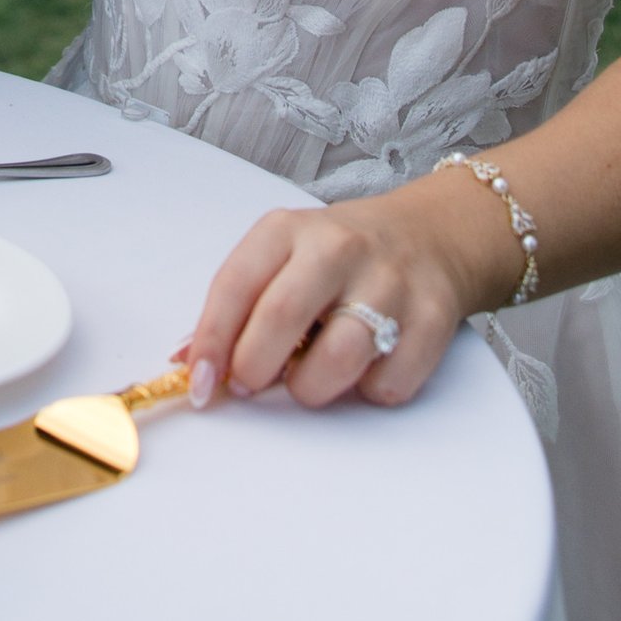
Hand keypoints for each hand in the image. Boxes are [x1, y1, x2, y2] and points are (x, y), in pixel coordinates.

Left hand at [179, 172, 521, 412]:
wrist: (427, 236)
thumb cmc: (336, 258)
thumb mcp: (280, 256)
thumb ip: (236, 306)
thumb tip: (187, 363)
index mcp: (288, 230)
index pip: (235, 285)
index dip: (211, 341)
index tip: (199, 382)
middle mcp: (339, 248)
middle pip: (281, 318)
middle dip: (254, 368)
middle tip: (251, 383)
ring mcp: (390, 283)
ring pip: (338, 359)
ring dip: (311, 387)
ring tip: (309, 376)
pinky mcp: (432, 320)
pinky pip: (387, 384)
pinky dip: (367, 390)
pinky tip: (364, 367)